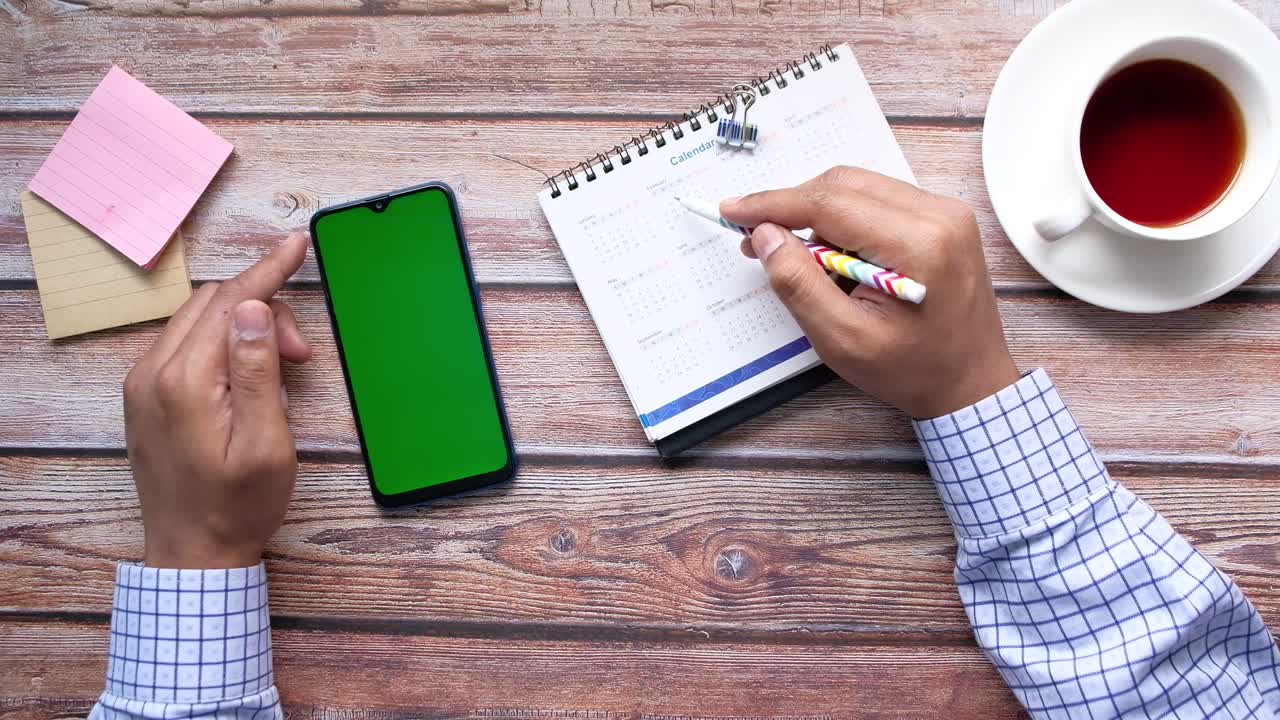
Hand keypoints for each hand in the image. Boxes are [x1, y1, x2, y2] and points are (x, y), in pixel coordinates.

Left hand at [123, 233, 311, 568]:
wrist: (194, 554)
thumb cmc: (239, 506)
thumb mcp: (267, 442)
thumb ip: (258, 370)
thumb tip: (253, 308)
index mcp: (184, 381)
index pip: (230, 303)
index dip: (269, 269)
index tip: (297, 243)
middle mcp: (152, 373)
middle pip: (213, 304)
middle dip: (264, 308)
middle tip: (302, 353)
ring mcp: (143, 384)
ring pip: (198, 320)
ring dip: (244, 324)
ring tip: (283, 365)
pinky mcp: (145, 397)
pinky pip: (185, 343)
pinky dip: (222, 340)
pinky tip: (248, 371)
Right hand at [722, 167, 1018, 418]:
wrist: (971, 386)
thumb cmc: (913, 371)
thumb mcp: (843, 340)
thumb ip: (799, 284)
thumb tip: (765, 236)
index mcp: (920, 244)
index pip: (830, 203)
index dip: (773, 204)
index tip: (733, 210)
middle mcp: (940, 215)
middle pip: (844, 185)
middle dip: (792, 207)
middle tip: (756, 239)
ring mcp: (947, 213)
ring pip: (859, 188)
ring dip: (818, 214)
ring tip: (796, 255)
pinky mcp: (944, 219)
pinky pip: (879, 200)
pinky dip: (845, 220)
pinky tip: (832, 255)